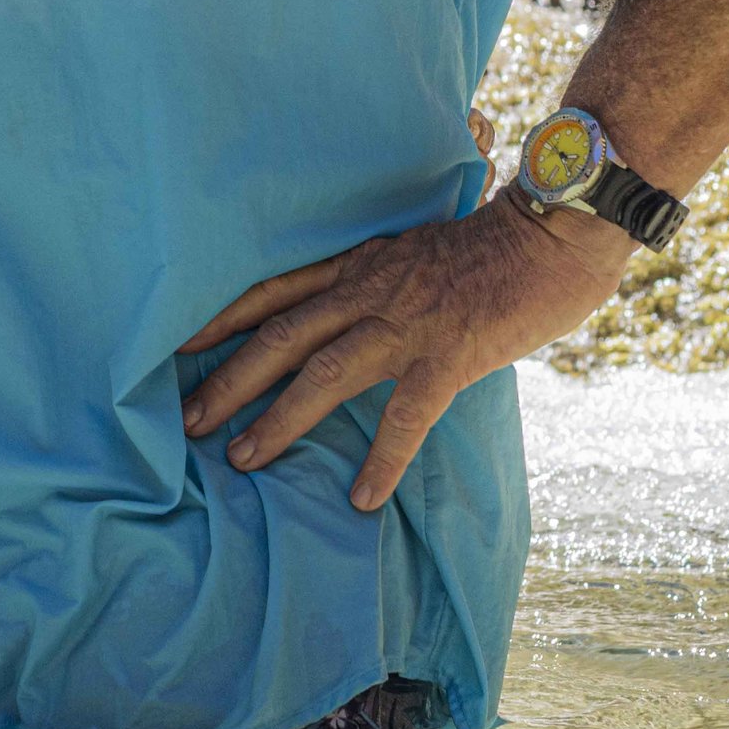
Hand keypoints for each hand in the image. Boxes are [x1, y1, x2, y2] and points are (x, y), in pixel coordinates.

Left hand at [177, 194, 630, 510]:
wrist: (551, 232)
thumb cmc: (493, 241)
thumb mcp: (417, 248)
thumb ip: (381, 276)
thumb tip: (357, 308)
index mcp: (359, 264)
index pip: (274, 289)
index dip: (222, 318)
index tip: (177, 344)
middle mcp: (369, 289)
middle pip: (280, 335)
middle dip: (229, 379)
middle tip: (187, 420)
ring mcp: (406, 322)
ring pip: (323, 374)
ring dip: (279, 420)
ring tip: (242, 459)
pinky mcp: (448, 354)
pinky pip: (406, 415)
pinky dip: (382, 458)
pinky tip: (361, 497)